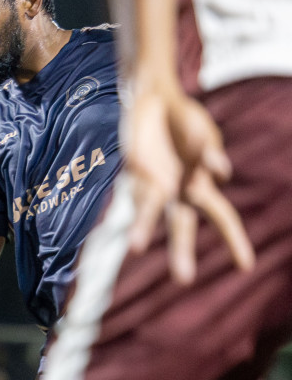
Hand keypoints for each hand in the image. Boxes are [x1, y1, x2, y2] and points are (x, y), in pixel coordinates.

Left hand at [124, 84, 251, 283]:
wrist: (154, 100)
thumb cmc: (184, 122)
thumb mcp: (204, 134)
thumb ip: (211, 153)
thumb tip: (222, 174)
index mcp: (201, 186)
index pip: (222, 217)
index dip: (234, 241)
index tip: (245, 267)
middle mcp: (176, 191)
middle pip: (181, 225)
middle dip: (182, 251)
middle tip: (184, 279)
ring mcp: (152, 183)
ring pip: (150, 210)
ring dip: (145, 227)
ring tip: (137, 247)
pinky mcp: (133, 171)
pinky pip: (144, 176)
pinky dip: (152, 177)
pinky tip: (149, 181)